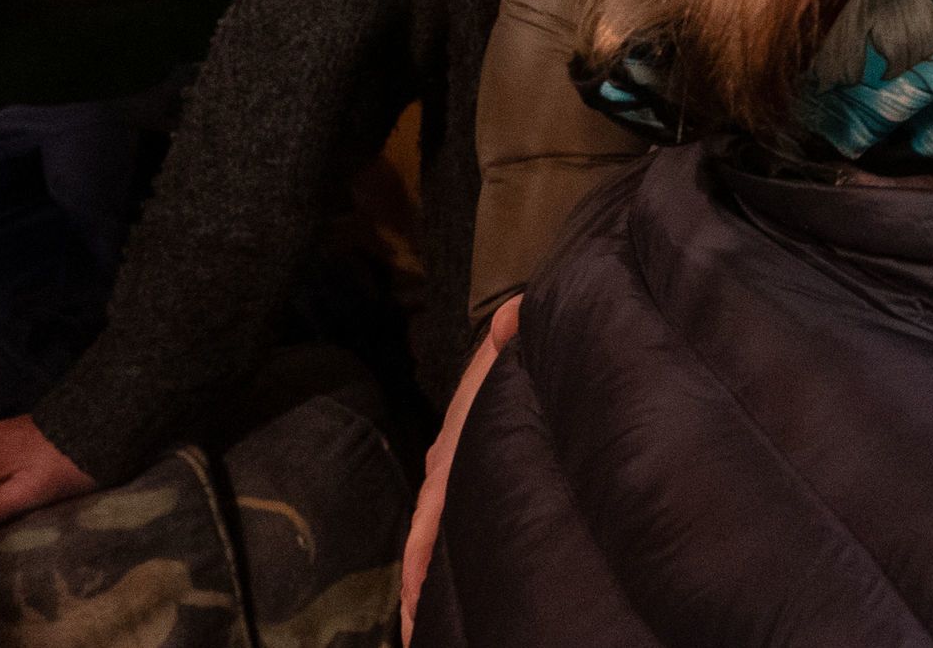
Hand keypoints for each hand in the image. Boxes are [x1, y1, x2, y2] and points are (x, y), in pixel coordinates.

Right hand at [400, 294, 518, 642]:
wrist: (517, 328)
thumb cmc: (516, 339)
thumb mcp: (513, 338)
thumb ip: (514, 331)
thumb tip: (514, 317)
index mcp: (457, 440)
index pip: (434, 505)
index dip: (423, 552)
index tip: (416, 596)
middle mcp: (451, 461)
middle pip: (429, 532)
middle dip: (420, 581)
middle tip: (417, 630)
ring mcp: (461, 469)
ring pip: (441, 531)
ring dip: (431, 575)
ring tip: (426, 625)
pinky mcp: (476, 471)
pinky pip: (457, 519)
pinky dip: (448, 557)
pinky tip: (454, 591)